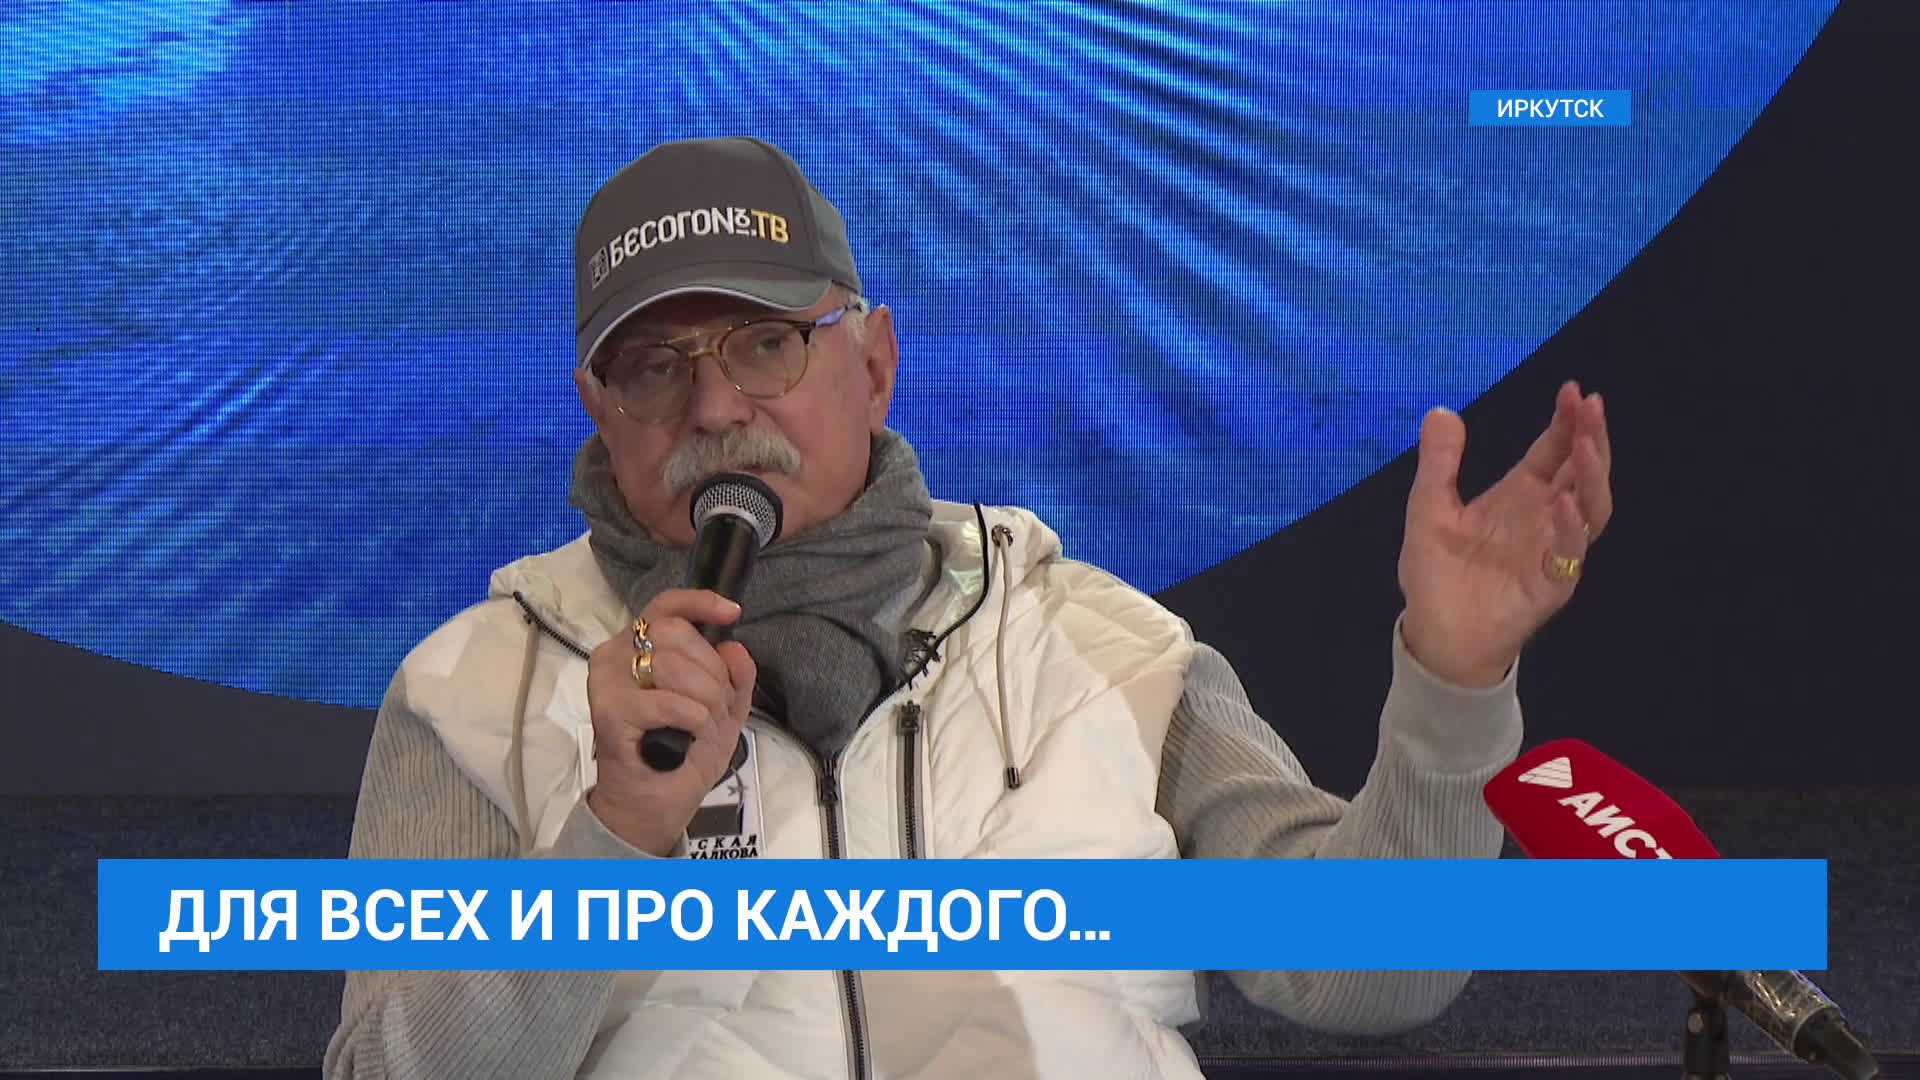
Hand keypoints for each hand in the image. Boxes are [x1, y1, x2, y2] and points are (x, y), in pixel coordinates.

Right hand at [583, 588, 755, 855]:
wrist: (655, 804)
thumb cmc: (683, 752)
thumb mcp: (722, 709)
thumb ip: (735, 676)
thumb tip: (734, 646)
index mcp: (640, 647)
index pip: (666, 605)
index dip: (700, 602)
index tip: (732, 614)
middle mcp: (615, 655)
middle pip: (676, 634)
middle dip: (711, 672)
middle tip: (715, 707)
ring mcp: (607, 681)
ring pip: (672, 665)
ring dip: (705, 699)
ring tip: (702, 726)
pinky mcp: (609, 710)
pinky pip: (669, 701)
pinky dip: (692, 719)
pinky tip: (688, 735)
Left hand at [1398, 381, 1612, 686]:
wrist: (1434, 632)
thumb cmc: (1436, 572)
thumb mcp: (1429, 509)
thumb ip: (1439, 464)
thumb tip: (1441, 410)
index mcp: (1521, 495)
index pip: (1554, 450)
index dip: (1566, 421)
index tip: (1573, 390)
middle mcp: (1545, 517)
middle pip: (1582, 471)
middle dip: (1590, 437)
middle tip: (1591, 405)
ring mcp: (1553, 550)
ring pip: (1591, 508)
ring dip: (1593, 477)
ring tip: (1587, 446)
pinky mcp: (1551, 585)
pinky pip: (1569, 555)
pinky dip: (1571, 529)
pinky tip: (1565, 503)